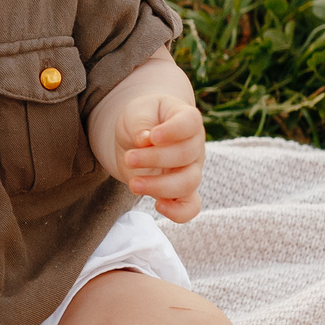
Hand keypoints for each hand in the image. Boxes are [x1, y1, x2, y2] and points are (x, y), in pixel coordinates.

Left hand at [113, 94, 205, 222]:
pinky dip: (177, 212)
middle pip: (186, 154)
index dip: (173, 131)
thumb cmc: (142, 119)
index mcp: (186, 119)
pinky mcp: (182, 191)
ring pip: (188, 183)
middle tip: (129, 158)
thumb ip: (140, 122)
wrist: (137, 137)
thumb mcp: (136, 111)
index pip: (190, 122)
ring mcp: (191, 170)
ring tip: (133, 183)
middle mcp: (194, 145)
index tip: (152, 136)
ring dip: (159, 186)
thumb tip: (144, 139)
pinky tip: (158, 205)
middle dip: (154, 159)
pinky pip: (190, 207)